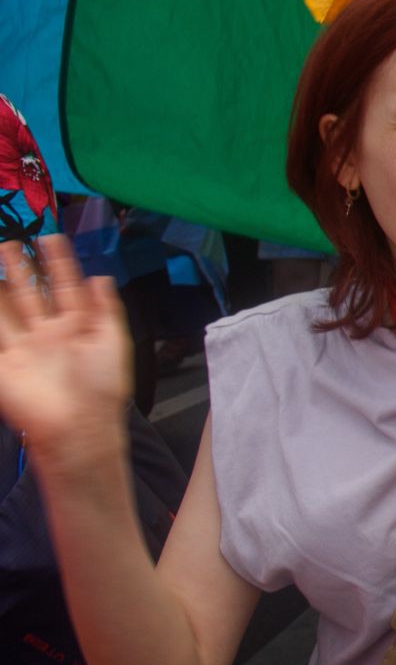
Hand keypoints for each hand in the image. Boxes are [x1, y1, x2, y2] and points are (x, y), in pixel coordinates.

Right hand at [0, 238, 132, 478]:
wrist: (77, 426)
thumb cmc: (102, 388)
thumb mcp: (114, 342)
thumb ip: (107, 309)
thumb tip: (102, 277)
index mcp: (77, 328)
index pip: (66, 286)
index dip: (59, 262)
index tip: (51, 238)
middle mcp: (47, 335)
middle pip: (30, 293)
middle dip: (21, 268)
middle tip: (10, 242)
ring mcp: (22, 348)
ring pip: (4, 308)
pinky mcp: (3, 364)